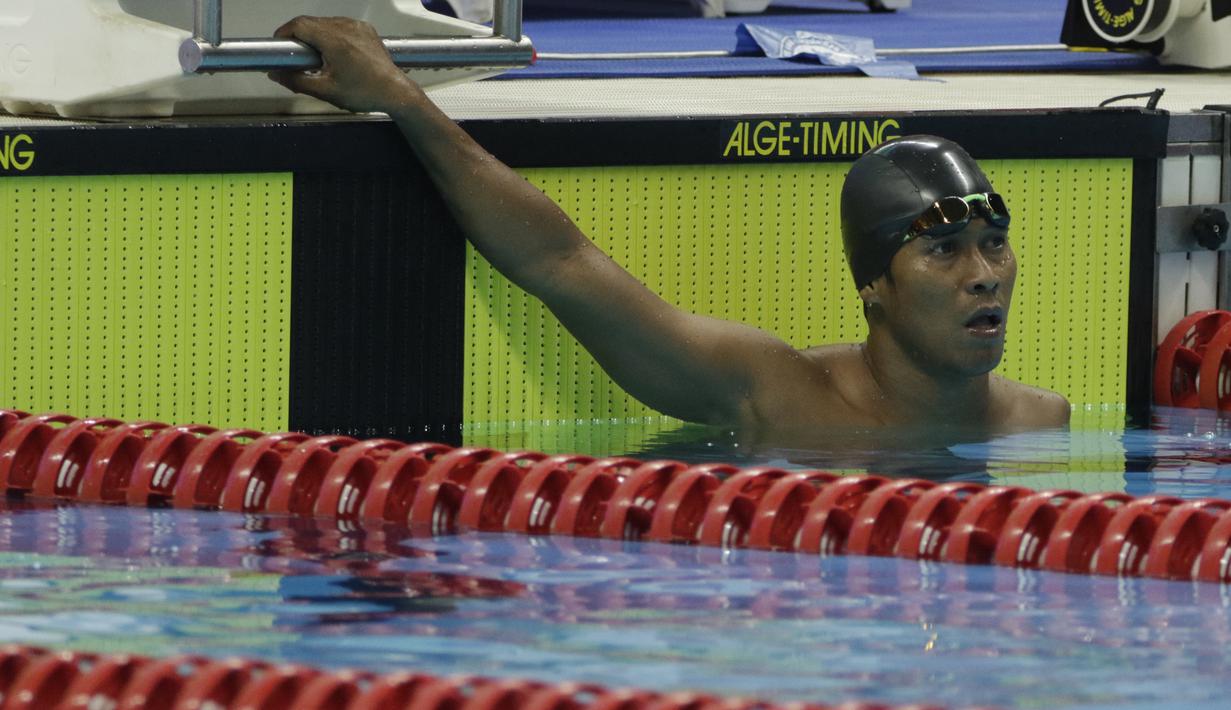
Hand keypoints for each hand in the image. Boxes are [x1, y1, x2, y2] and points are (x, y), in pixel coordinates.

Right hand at [268, 16, 426, 113]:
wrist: (395, 92)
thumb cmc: (365, 93)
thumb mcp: (326, 91)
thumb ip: (296, 81)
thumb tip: (276, 74)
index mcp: (335, 40)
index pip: (299, 25)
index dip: (284, 33)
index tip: (279, 45)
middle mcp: (346, 27)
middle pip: (311, 22)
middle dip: (298, 36)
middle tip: (295, 56)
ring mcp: (357, 26)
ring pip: (325, 22)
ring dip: (314, 35)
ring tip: (315, 57)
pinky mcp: (365, 29)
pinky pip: (340, 25)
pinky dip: (331, 35)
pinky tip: (333, 53)